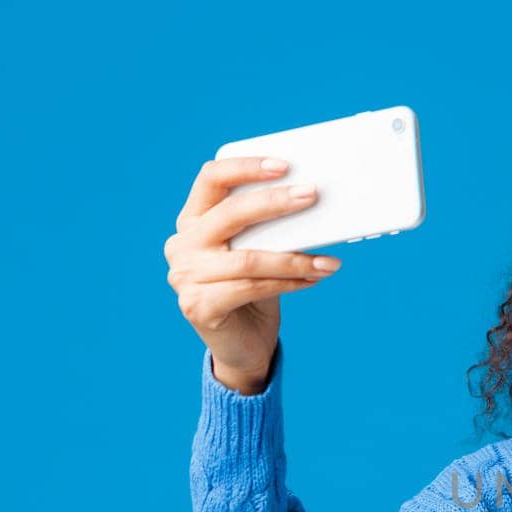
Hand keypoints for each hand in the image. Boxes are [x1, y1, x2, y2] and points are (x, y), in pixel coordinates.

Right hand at [162, 156, 341, 391]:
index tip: (284, 165)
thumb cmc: (255, 292)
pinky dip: (288, 282)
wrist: (243, 347)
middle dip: (275, 203)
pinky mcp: (197, 306)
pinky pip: (251, 288)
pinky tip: (313, 279)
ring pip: (247, 258)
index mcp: (193, 221)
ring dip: (294, 258)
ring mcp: (184, 277)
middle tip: (312, 196)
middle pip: (230, 214)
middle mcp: (182, 245)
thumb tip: (312, 203)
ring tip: (329, 261)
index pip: (211, 179)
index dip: (246, 167)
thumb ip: (270, 230)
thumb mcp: (259, 252)